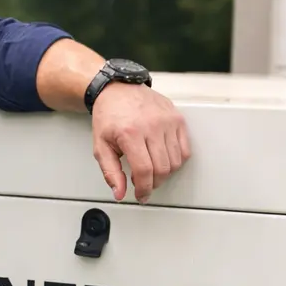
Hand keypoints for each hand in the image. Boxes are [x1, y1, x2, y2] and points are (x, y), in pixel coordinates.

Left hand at [91, 83, 189, 202]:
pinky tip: (163, 159)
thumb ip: (110, 172)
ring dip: (165, 173)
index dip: (144, 188)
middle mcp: (152, 125)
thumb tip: (120, 193)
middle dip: (154, 183)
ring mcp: (167, 121)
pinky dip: (177, 160)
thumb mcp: (100, 146)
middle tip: (145, 184)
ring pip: (176, 162)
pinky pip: (185, 149)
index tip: (141, 195)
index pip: (144, 170)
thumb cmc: (109, 116)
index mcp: (130, 133)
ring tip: (152, 169)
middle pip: (162, 169)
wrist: (117, 90)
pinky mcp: (177, 118)